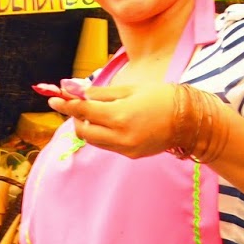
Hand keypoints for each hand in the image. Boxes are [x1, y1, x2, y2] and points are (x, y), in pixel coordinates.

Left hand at [50, 84, 178, 158]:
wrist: (189, 120)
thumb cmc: (162, 97)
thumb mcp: (131, 89)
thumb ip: (103, 94)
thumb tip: (80, 92)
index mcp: (120, 115)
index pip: (84, 111)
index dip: (66, 105)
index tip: (53, 99)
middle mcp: (120, 135)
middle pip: (84, 130)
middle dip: (76, 118)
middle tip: (76, 105)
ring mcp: (125, 148)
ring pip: (94, 140)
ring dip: (88, 127)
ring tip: (94, 113)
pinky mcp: (131, 155)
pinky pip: (108, 145)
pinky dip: (102, 134)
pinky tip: (110, 123)